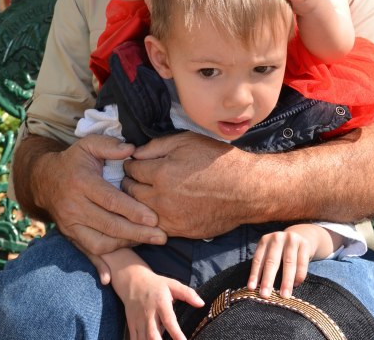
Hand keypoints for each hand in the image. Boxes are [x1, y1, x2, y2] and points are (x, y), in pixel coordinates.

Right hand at [30, 134, 166, 255]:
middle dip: (137, 232)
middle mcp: (74, 206)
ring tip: (148, 242)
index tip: (153, 218)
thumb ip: (110, 146)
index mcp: (81, 183)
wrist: (46, 179)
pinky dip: (98, 266)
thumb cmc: (74, 160)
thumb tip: (132, 150)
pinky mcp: (69, 235)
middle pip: (108, 224)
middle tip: (161, 236)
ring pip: (99, 243)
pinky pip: (84, 253)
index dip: (132, 210)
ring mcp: (70, 224)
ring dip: (125, 245)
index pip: (110, 200)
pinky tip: (111, 277)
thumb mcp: (89, 144)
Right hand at [112, 263, 203, 339]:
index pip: (169, 321)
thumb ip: (187, 294)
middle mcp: (148, 313)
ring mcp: (138, 321)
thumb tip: (202, 304)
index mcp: (160, 302)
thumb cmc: (156, 284)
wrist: (132, 281)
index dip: (177, 334)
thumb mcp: (172, 284)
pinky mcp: (131, 325)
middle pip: (153, 334)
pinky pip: (134, 339)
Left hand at [123, 133, 248, 236]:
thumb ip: (156, 146)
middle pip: (130, 191)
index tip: (133, 163)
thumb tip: (135, 153)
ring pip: (139, 212)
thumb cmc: (216, 161)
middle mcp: (161, 198)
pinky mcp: (180, 231)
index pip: (131, 169)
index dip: (130, 164)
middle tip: (134, 177)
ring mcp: (170, 218)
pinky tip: (154, 209)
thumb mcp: (186, 141)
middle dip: (129, 182)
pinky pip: (154, 227)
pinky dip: (149, 218)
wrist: (244, 189)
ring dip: (136, 202)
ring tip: (141, 192)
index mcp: (161, 173)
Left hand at [247, 227, 314, 297]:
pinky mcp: (305, 245)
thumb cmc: (282, 251)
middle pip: (272, 261)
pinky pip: (302, 263)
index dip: (254, 274)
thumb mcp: (271, 252)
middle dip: (268, 279)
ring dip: (286, 281)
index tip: (251, 289)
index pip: (258, 259)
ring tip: (284, 295)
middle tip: (265, 295)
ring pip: (288, 263)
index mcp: (265, 240)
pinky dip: (299, 276)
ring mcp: (291, 240)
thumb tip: (259, 288)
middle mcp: (277, 238)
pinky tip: (296, 285)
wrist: (302, 237)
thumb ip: (266, 265)